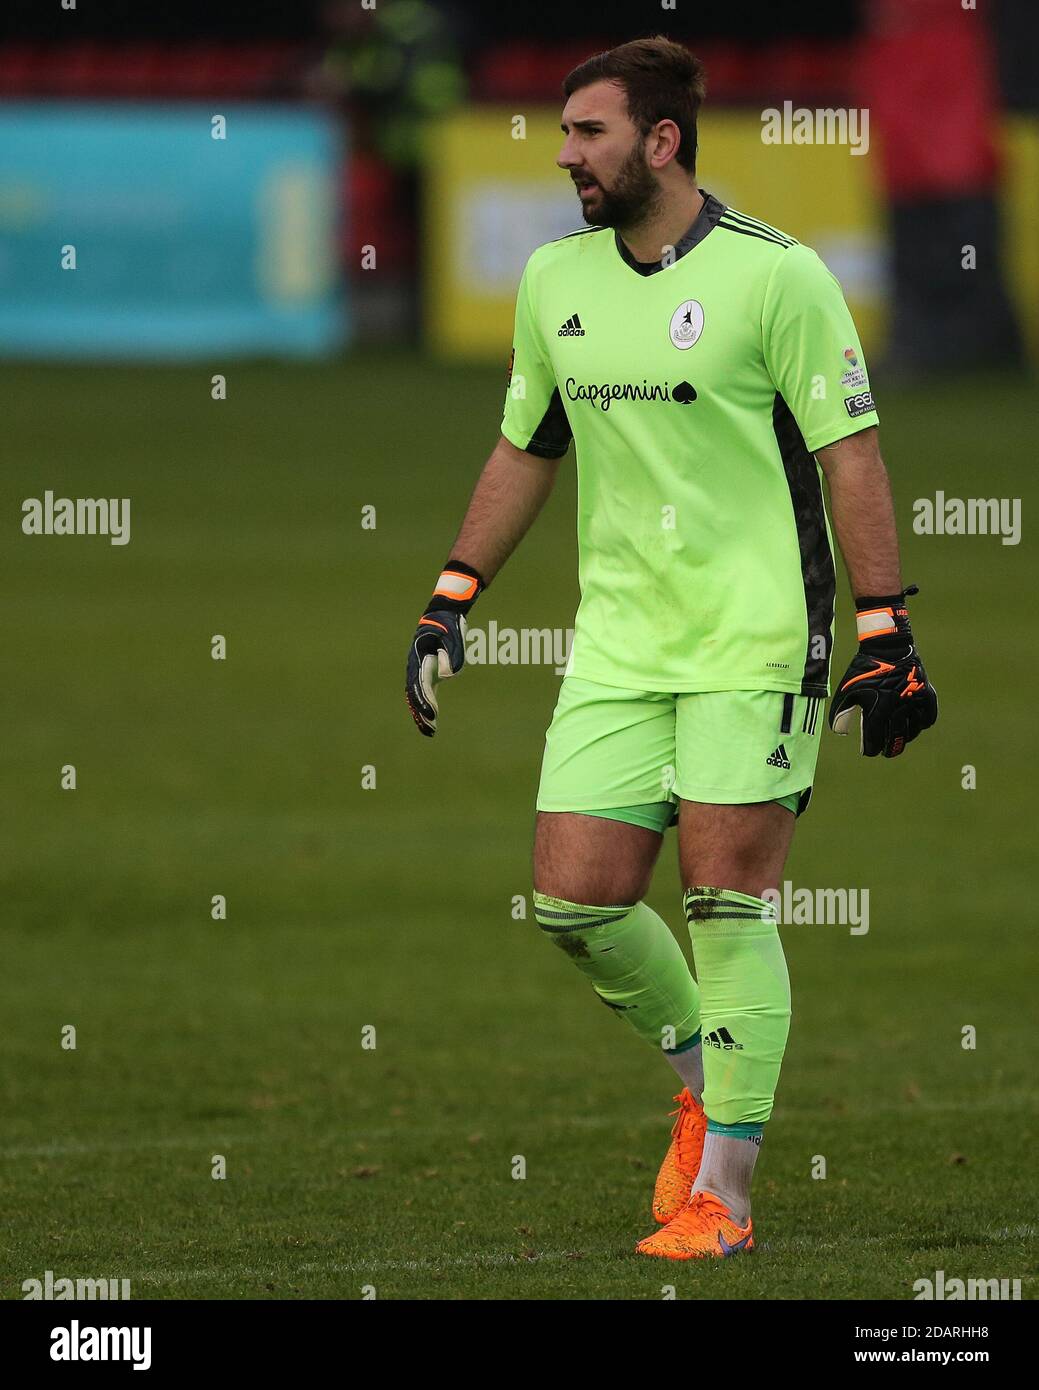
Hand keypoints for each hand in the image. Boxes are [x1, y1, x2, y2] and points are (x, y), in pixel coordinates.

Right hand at [405, 561, 484, 736]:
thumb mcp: (453, 636)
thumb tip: (447, 675)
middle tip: (430, 731)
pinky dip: (424, 704)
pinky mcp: (426, 670)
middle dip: (421, 713)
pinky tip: (429, 717)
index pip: (420, 685)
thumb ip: (452, 655)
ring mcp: (419, 668)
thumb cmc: (449, 625)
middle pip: (415, 694)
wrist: (442, 613)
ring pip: (416, 695)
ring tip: (428, 731)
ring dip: (421, 713)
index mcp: (420, 657)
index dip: (425, 702)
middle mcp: (415, 664)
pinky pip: (422, 691)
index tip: (432, 716)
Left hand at [829, 585, 937, 756]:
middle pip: (897, 740)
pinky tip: (915, 723)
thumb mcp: (847, 690)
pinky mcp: (927, 694)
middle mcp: (899, 709)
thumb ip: (841, 713)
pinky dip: (923, 723)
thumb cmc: (863, 669)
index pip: (876, 741)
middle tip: (886, 752)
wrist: (887, 646)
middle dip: (890, 749)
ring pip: (914, 731)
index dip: (871, 749)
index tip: (869, 751)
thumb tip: (840, 733)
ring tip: (899, 736)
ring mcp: (915, 702)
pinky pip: (929, 717)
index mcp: (878, 710)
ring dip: (906, 737)